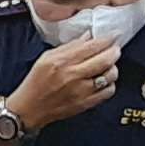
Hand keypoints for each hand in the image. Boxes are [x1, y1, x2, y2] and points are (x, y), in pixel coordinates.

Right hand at [7, 37, 122, 131]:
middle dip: (114, 51)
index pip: (92, 46)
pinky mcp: (85, 104)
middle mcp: (73, 75)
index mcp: (62, 61)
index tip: (111, 36)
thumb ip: (69, 46)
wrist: (29, 109)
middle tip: (114, 49)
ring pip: (110, 75)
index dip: (107, 39)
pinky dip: (109, 84)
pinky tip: (103, 81)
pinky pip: (107, 92)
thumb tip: (88, 37)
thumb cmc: (36, 82)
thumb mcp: (47, 57)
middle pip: (106, 59)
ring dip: (112, 68)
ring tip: (108, 66)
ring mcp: (81, 91)